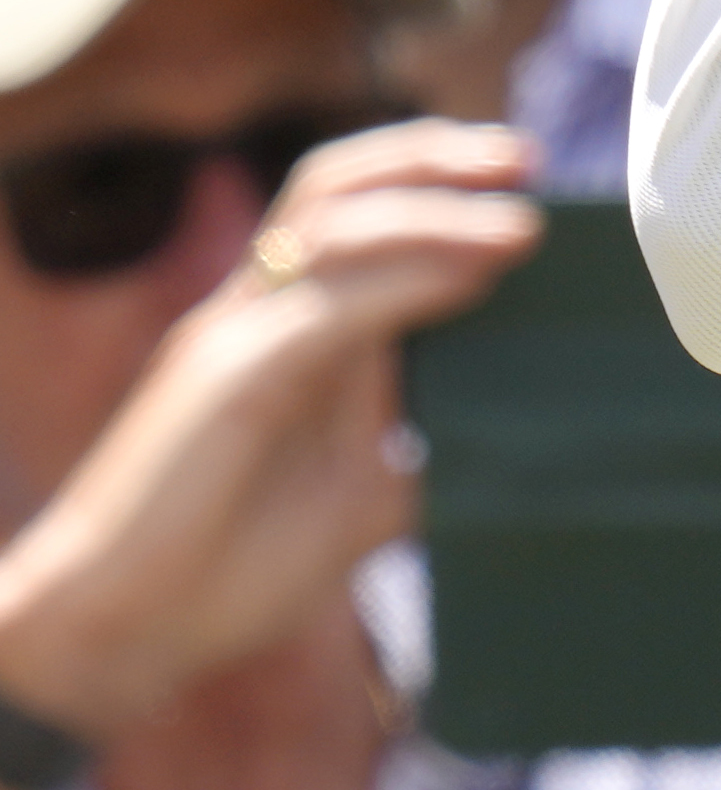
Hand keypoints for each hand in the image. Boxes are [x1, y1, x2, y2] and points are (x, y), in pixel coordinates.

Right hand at [0, 123, 544, 744]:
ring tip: (522, 225)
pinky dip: (406, 283)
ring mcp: (234, 338)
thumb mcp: (361, 498)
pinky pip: (325, 309)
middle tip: (526, 156)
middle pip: (334, 189)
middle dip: (431, 158)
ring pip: (330, 226)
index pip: (356, 214)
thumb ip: (419, 449)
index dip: (436, 179)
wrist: (122, 633)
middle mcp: (257, 315)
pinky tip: (473, 278)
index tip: (528, 176)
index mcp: (288, 331)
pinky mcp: (224, 380)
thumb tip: (517, 439)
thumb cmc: (229, 570)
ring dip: (436, 213)